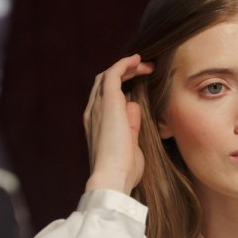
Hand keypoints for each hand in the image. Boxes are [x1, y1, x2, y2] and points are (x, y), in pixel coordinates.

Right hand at [84, 54, 153, 193]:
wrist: (112, 177)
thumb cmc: (123, 170)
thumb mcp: (130, 144)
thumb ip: (131, 125)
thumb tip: (134, 105)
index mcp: (96, 124)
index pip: (104, 98)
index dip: (120, 86)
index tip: (139, 84)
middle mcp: (93, 112)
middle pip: (103, 83)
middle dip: (123, 73)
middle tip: (143, 71)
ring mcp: (98, 106)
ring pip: (107, 76)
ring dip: (126, 67)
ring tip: (143, 65)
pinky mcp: (108, 102)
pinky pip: (113, 74)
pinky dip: (125, 64)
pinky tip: (137, 60)